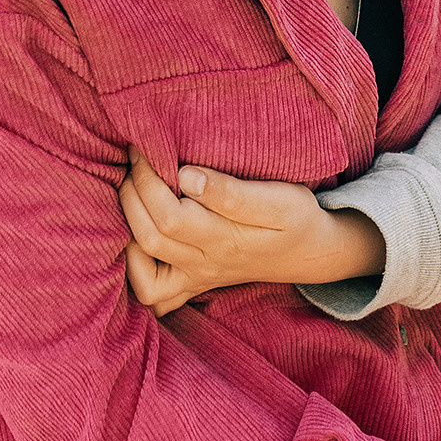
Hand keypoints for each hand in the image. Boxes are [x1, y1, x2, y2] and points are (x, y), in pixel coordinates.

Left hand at [121, 149, 386, 316]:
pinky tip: (137, 235)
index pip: (169, 216)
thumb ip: (232, 193)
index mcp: (225, 240)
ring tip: (135, 189)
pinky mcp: (194, 282)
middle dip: (133, 193)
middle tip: (137, 160)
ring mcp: (198, 277)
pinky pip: (153, 293)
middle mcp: (205, 263)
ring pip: (143, 266)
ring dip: (127, 224)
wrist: (312, 251)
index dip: (148, 180)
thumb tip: (186, 177)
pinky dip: (134, 268)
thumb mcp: (280, 200)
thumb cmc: (297, 218)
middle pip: (149, 236)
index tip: (147, 147)